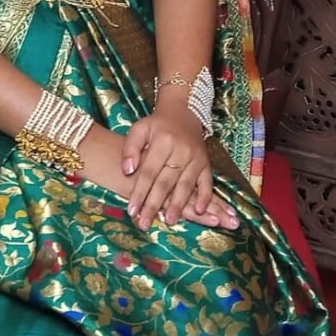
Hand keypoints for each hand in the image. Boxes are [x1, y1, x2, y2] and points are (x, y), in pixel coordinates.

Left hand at [122, 105, 238, 231]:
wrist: (183, 113)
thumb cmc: (157, 125)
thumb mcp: (139, 129)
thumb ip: (130, 149)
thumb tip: (127, 170)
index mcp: (162, 141)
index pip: (148, 172)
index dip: (139, 192)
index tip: (131, 210)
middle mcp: (181, 150)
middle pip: (165, 182)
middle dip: (154, 204)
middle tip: (144, 223)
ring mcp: (196, 157)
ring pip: (186, 185)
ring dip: (178, 205)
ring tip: (168, 221)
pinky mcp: (206, 163)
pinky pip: (207, 182)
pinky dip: (205, 197)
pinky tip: (200, 212)